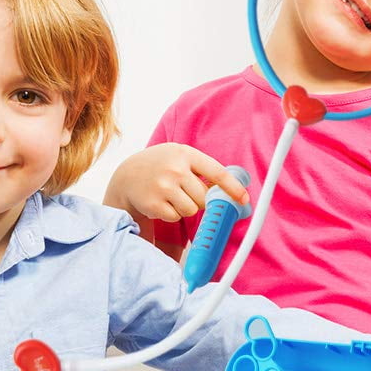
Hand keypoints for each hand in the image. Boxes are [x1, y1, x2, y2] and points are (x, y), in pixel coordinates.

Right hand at [105, 145, 249, 226]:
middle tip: (186, 193)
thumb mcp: (179, 156)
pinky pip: (176, 217)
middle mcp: (175, 169)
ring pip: (192, 209)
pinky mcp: (154, 204)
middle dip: (199, 199)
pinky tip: (162, 203)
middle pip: (204, 197)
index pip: (216, 172)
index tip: (244, 199)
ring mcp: (163, 186)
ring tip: (172, 197)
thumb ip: (201, 169)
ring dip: (186, 208)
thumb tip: (229, 192)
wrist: (126, 176)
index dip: (233, 188)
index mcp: (185, 153)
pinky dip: (172, 214)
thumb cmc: (159, 166)